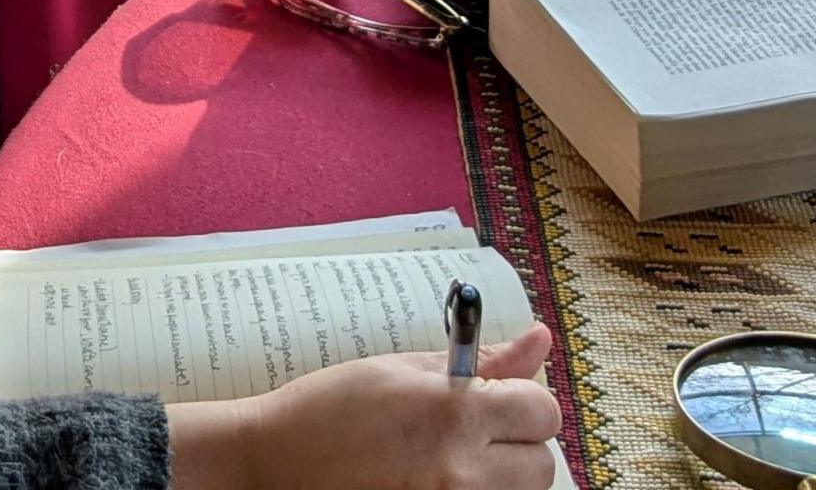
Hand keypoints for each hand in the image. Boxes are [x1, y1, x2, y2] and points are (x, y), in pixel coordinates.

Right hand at [167, 325, 562, 489]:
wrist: (273, 462)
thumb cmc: (330, 409)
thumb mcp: (403, 369)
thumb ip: (481, 361)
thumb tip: (539, 340)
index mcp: (455, 412)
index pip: (542, 410)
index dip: (522, 400)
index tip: (496, 400)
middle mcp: (461, 467)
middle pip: (541, 463)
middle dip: (515, 443)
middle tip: (470, 434)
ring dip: (499, 475)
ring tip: (448, 459)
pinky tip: (433, 478)